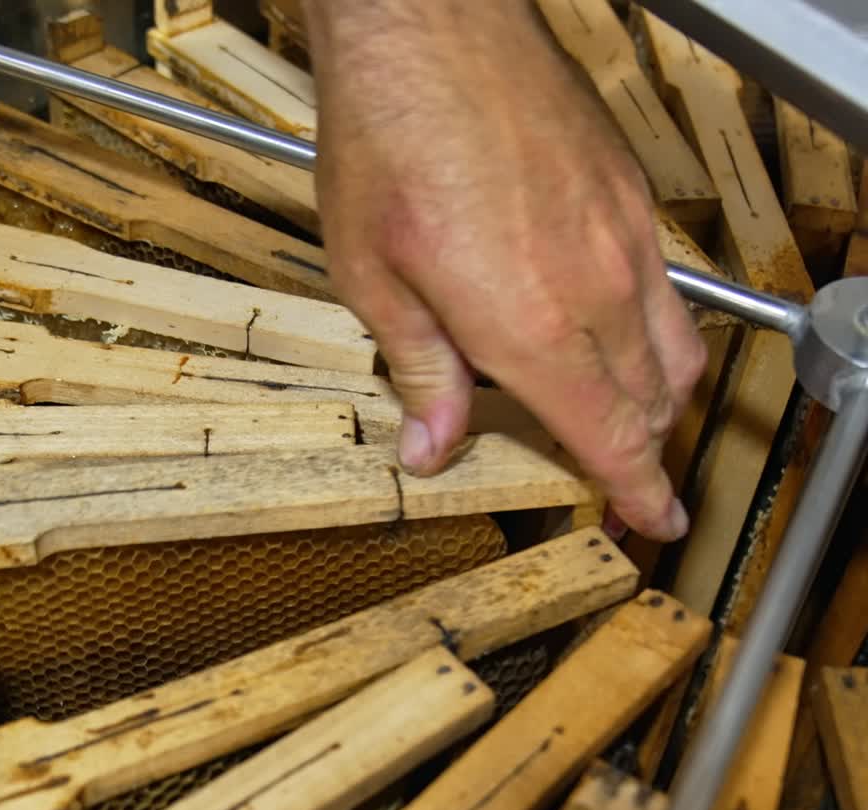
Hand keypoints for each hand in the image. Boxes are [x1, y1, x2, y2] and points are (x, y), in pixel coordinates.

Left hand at [305, 0, 705, 540]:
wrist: (429, 27)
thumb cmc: (388, 142)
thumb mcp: (374, 280)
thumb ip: (420, 372)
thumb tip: (434, 448)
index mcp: (531, 326)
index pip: (608, 435)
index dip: (638, 490)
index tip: (659, 522)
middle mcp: (594, 288)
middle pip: (651, 400)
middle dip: (643, 453)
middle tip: (628, 481)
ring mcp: (623, 234)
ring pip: (674, 346)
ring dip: (658, 399)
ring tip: (629, 423)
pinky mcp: (628, 194)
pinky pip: (666, 287)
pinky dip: (655, 333)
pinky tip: (618, 335)